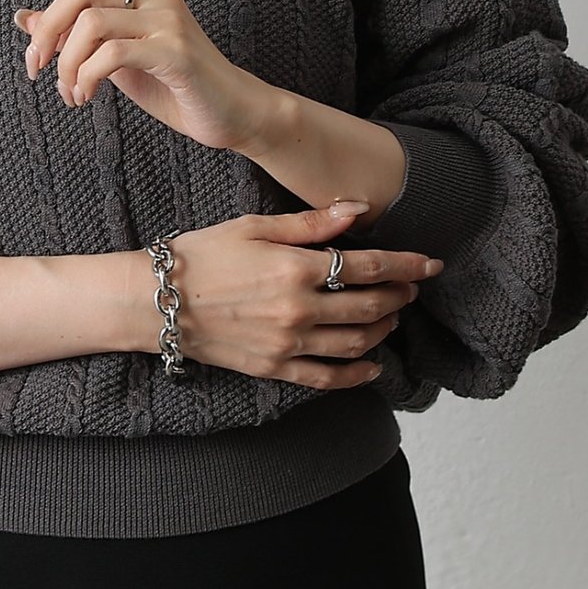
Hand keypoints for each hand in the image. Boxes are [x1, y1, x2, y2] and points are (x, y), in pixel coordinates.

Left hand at [3, 0, 268, 149]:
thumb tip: (24, 18)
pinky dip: (86, 77)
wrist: (234, 115)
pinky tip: (86, 96)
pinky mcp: (175, 53)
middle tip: (36, 68)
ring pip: (91, 22)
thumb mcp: (115, 59)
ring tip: (70, 93)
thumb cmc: (174, 85)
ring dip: (66, 63)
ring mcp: (168, 21)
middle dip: (47, 31)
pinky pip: (112, 54)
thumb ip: (76, 36)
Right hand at [139, 202, 443, 389]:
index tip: (430, 263)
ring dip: (383, 329)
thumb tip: (357, 210)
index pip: (368, 266)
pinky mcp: (274, 367)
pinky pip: (327, 378)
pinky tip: (373, 366)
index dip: (405, 264)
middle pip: (369, 305)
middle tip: (411, 287)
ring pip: (355, 341)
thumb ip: (311, 223)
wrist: (156, 301)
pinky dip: (358, 375)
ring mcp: (287, 343)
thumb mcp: (254, 227)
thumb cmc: (202, 255)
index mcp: (295, 268)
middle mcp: (298, 309)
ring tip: (392, 317)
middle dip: (399, 295)